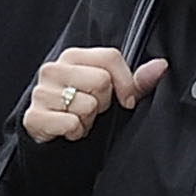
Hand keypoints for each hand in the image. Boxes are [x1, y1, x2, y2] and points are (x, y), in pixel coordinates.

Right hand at [23, 43, 168, 143]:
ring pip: (87, 105)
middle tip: (93, 110)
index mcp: (73, 57)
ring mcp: (41, 92)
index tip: (126, 100)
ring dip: (89, 120)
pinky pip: (70, 123)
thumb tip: (161, 66)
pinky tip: (68, 131)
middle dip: (103, 103)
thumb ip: (136, 82)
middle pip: (101, 81)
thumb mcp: (111, 96)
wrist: (51, 138)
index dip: (125, 82)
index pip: (110, 57)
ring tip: (79, 119)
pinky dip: (75, 133)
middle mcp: (53, 69)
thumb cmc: (82, 111)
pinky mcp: (33, 116)